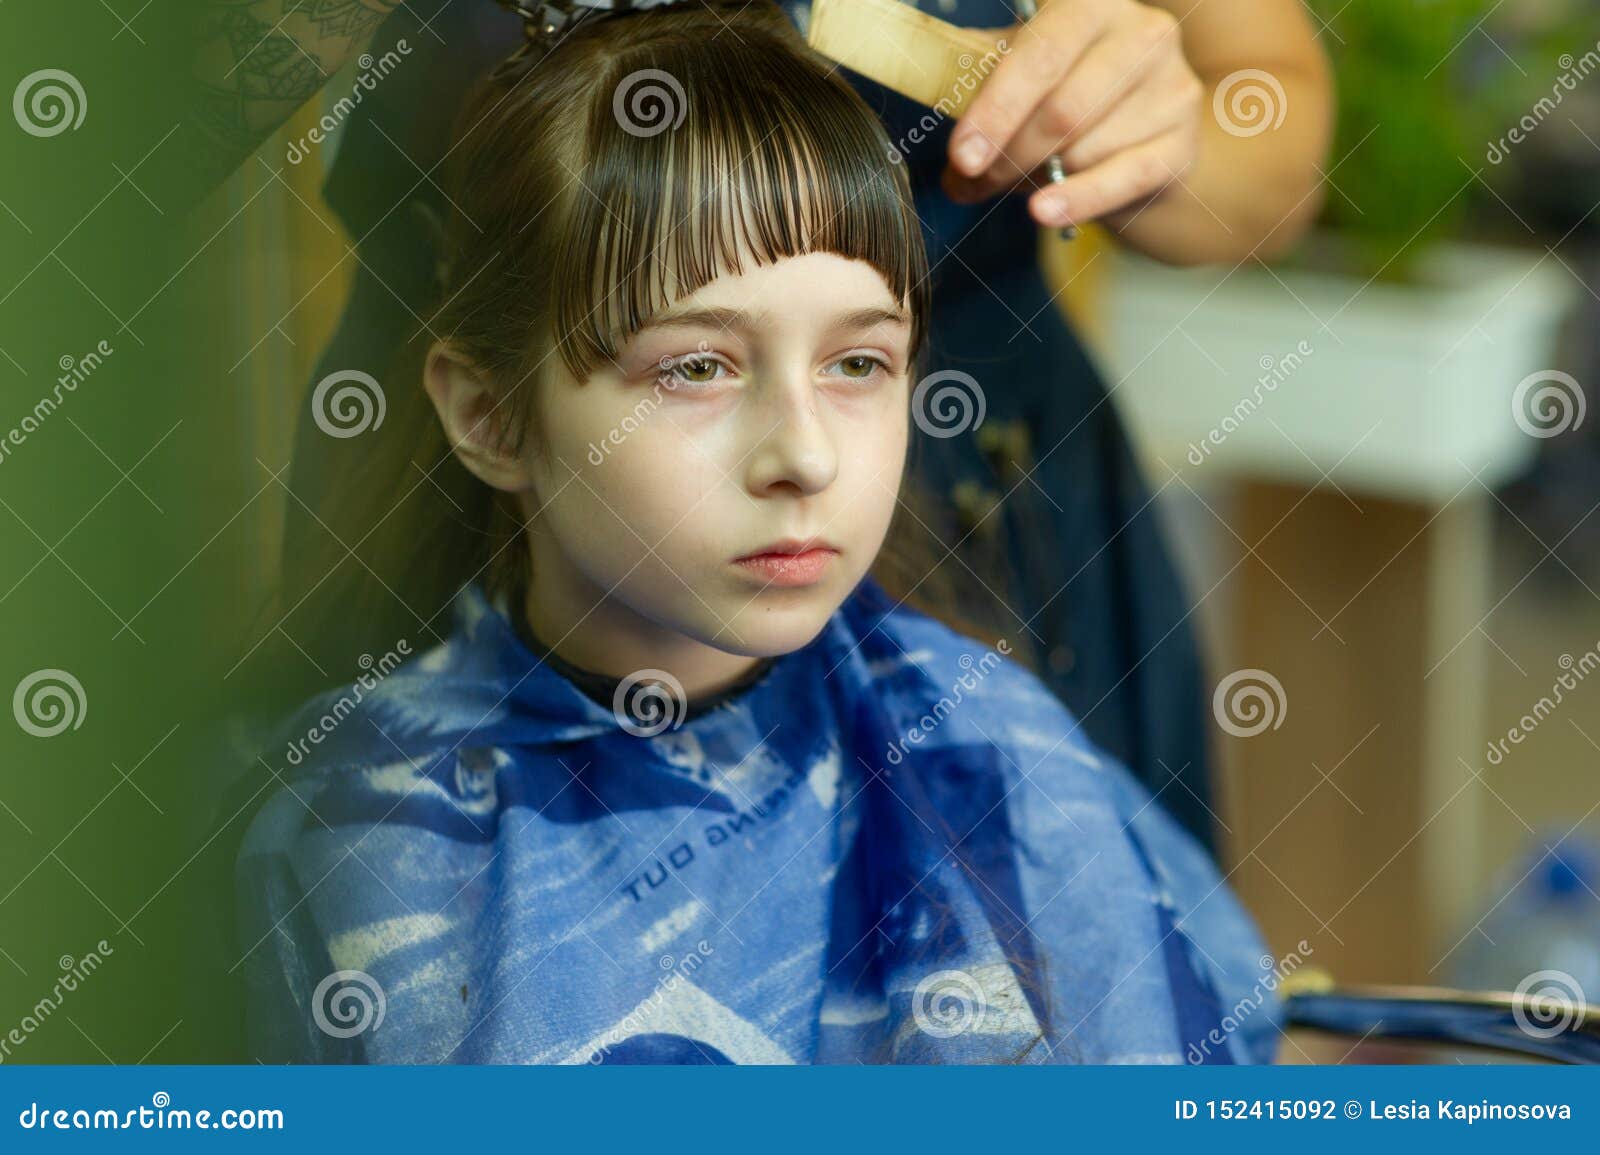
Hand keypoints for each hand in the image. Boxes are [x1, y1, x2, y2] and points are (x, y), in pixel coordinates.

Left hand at [944, 0, 1202, 232]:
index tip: (961, 156)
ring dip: (1037, 178)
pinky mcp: (1182, 143)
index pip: (1039, 54)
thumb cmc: (1065, 93)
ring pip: (1084, 148)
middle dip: (1007, 154)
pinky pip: (1121, 179)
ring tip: (1020, 183)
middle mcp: (1144, 33)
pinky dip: (1076, 201)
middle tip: (975, 179)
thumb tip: (937, 130)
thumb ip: (975, 86)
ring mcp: (1173, 88)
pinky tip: (1044, 212)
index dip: (995, 109)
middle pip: (1060, 109)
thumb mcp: (1020, 73)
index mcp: (1093, 3)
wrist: (1141, 133)